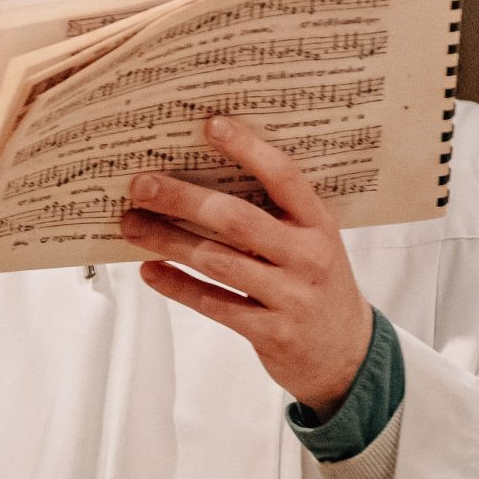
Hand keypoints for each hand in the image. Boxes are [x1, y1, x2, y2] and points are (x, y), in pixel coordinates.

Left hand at [118, 115, 372, 418]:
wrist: (347, 354)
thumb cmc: (316, 283)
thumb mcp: (312, 241)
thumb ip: (274, 213)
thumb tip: (201, 175)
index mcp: (319, 224)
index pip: (284, 177)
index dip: (248, 148)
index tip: (210, 125)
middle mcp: (308, 257)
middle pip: (236, 219)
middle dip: (182, 198)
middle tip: (141, 185)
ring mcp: (291, 296)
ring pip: (217, 262)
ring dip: (167, 241)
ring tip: (131, 224)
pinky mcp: (271, 332)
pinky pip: (213, 304)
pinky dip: (176, 285)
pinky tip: (149, 270)